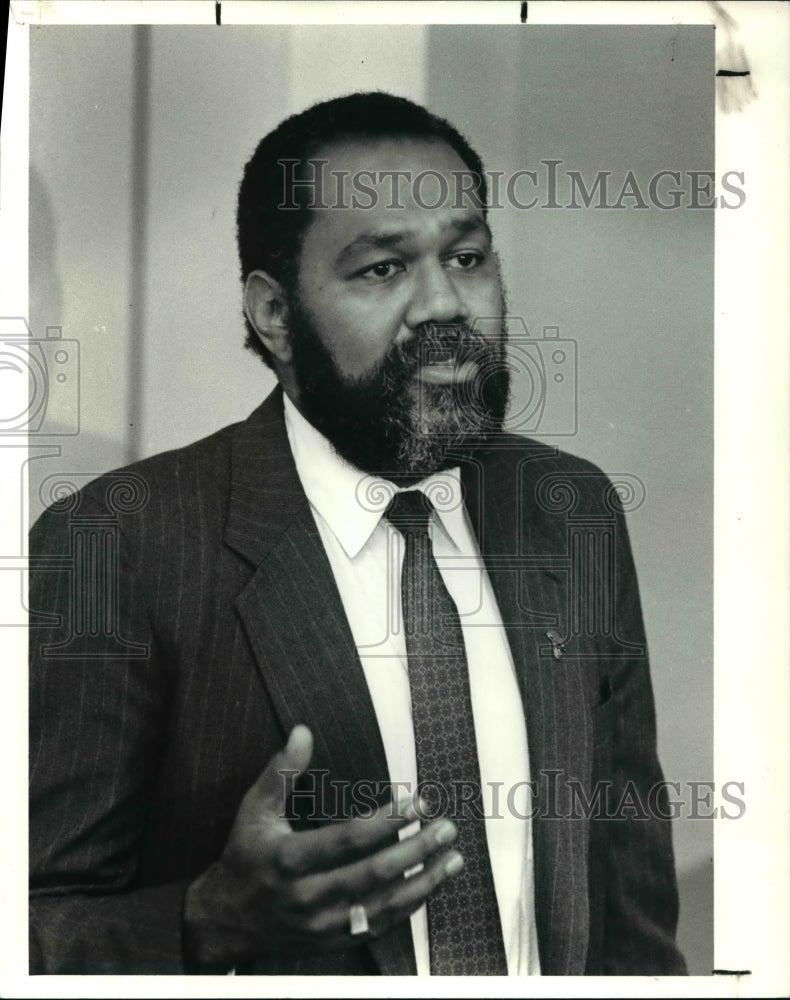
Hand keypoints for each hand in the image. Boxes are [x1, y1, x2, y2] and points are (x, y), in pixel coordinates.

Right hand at [183, 724, 461, 966]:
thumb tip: (302, 731)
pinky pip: (377, 927)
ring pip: (382, 907)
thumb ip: (281, 771)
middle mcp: (307, 896)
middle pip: (373, 874)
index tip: (416, 800)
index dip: (386, 821)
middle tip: (447, 827)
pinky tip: (430, 886)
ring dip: (423, 882)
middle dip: (416, 850)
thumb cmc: (244, 855)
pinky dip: (408, 909)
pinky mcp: (331, 942)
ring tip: (453, 858)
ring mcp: (322, 924)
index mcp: (289, 859)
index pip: (347, 840)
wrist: (224, 921)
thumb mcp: (254, 809)